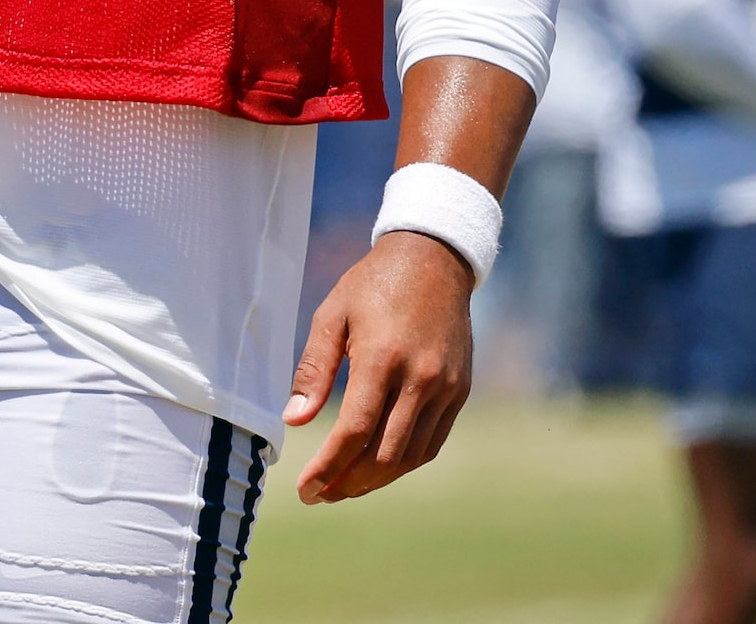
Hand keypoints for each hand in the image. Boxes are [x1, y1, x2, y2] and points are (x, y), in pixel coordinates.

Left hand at [283, 229, 474, 502]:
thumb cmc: (371, 286)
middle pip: (386, 455)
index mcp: (383, 358)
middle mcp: (421, 379)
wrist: (433, 261)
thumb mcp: (330, 315)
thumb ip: (313, 370)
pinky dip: (404, 462)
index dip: (328, 466)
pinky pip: (432, 442)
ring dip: (376, 480)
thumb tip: (295, 420)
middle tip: (319, 495)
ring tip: (343, 488)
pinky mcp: (461, 391)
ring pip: (412, 456)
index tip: (305, 488)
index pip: (355, 431)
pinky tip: (377, 467)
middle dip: (349, 483)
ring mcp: (447, 388)